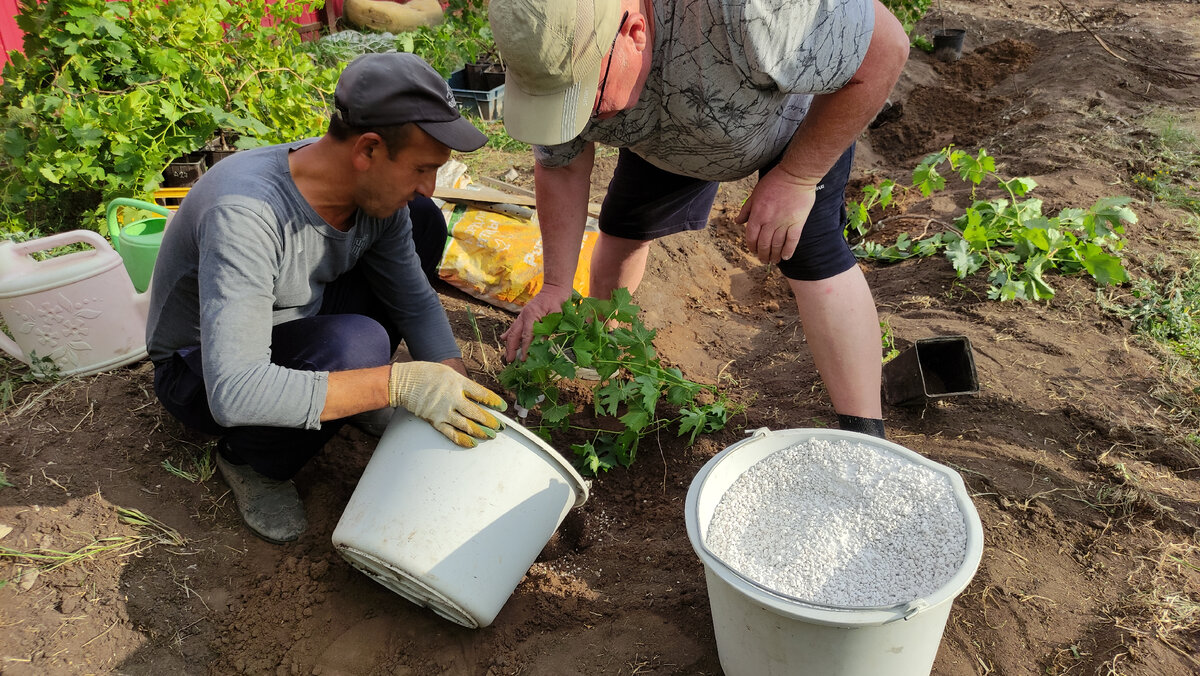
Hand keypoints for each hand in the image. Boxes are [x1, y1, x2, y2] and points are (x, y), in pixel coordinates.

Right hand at [388, 362, 507, 446]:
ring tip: (491, 436)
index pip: (482, 394)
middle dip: (491, 421)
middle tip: (500, 427)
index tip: (503, 407)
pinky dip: (463, 440)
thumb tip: (477, 395)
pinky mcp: (434, 420)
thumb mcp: (448, 372)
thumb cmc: (426, 373)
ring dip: (480, 432)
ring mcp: (443, 411)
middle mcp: (452, 397)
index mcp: (458, 382)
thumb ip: (462, 383)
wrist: (403, 381)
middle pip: (476, 413)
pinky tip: (472, 443)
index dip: (494, 402)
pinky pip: (451, 433)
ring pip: (466, 425)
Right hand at [501, 282, 573, 362]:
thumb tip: (541, 343)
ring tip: (507, 355)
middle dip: (511, 349)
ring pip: (512, 332)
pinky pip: (514, 326)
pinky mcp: (523, 315)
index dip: (525, 348)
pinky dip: (509, 333)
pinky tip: (503, 338)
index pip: (527, 336)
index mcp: (532, 316)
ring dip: (509, 344)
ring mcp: (522, 315)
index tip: (523, 359)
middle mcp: (524, 316)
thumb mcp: (556, 315)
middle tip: (509, 361)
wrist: (554, 288)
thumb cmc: (558, 301)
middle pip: (515, 335)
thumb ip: (548, 328)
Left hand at [736, 169, 820, 264]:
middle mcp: (769, 221)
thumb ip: (746, 210)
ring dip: (774, 255)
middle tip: (764, 260)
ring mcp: (784, 222)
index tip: (753, 251)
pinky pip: (792, 241)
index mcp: (758, 214)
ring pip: (777, 245)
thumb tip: (738, 222)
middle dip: (762, 255)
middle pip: (764, 244)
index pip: (751, 237)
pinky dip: (788, 250)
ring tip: (774, 261)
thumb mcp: (755, 194)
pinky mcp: (797, 222)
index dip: (751, 246)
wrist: (796, 175)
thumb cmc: (774, 182)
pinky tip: (786, 257)